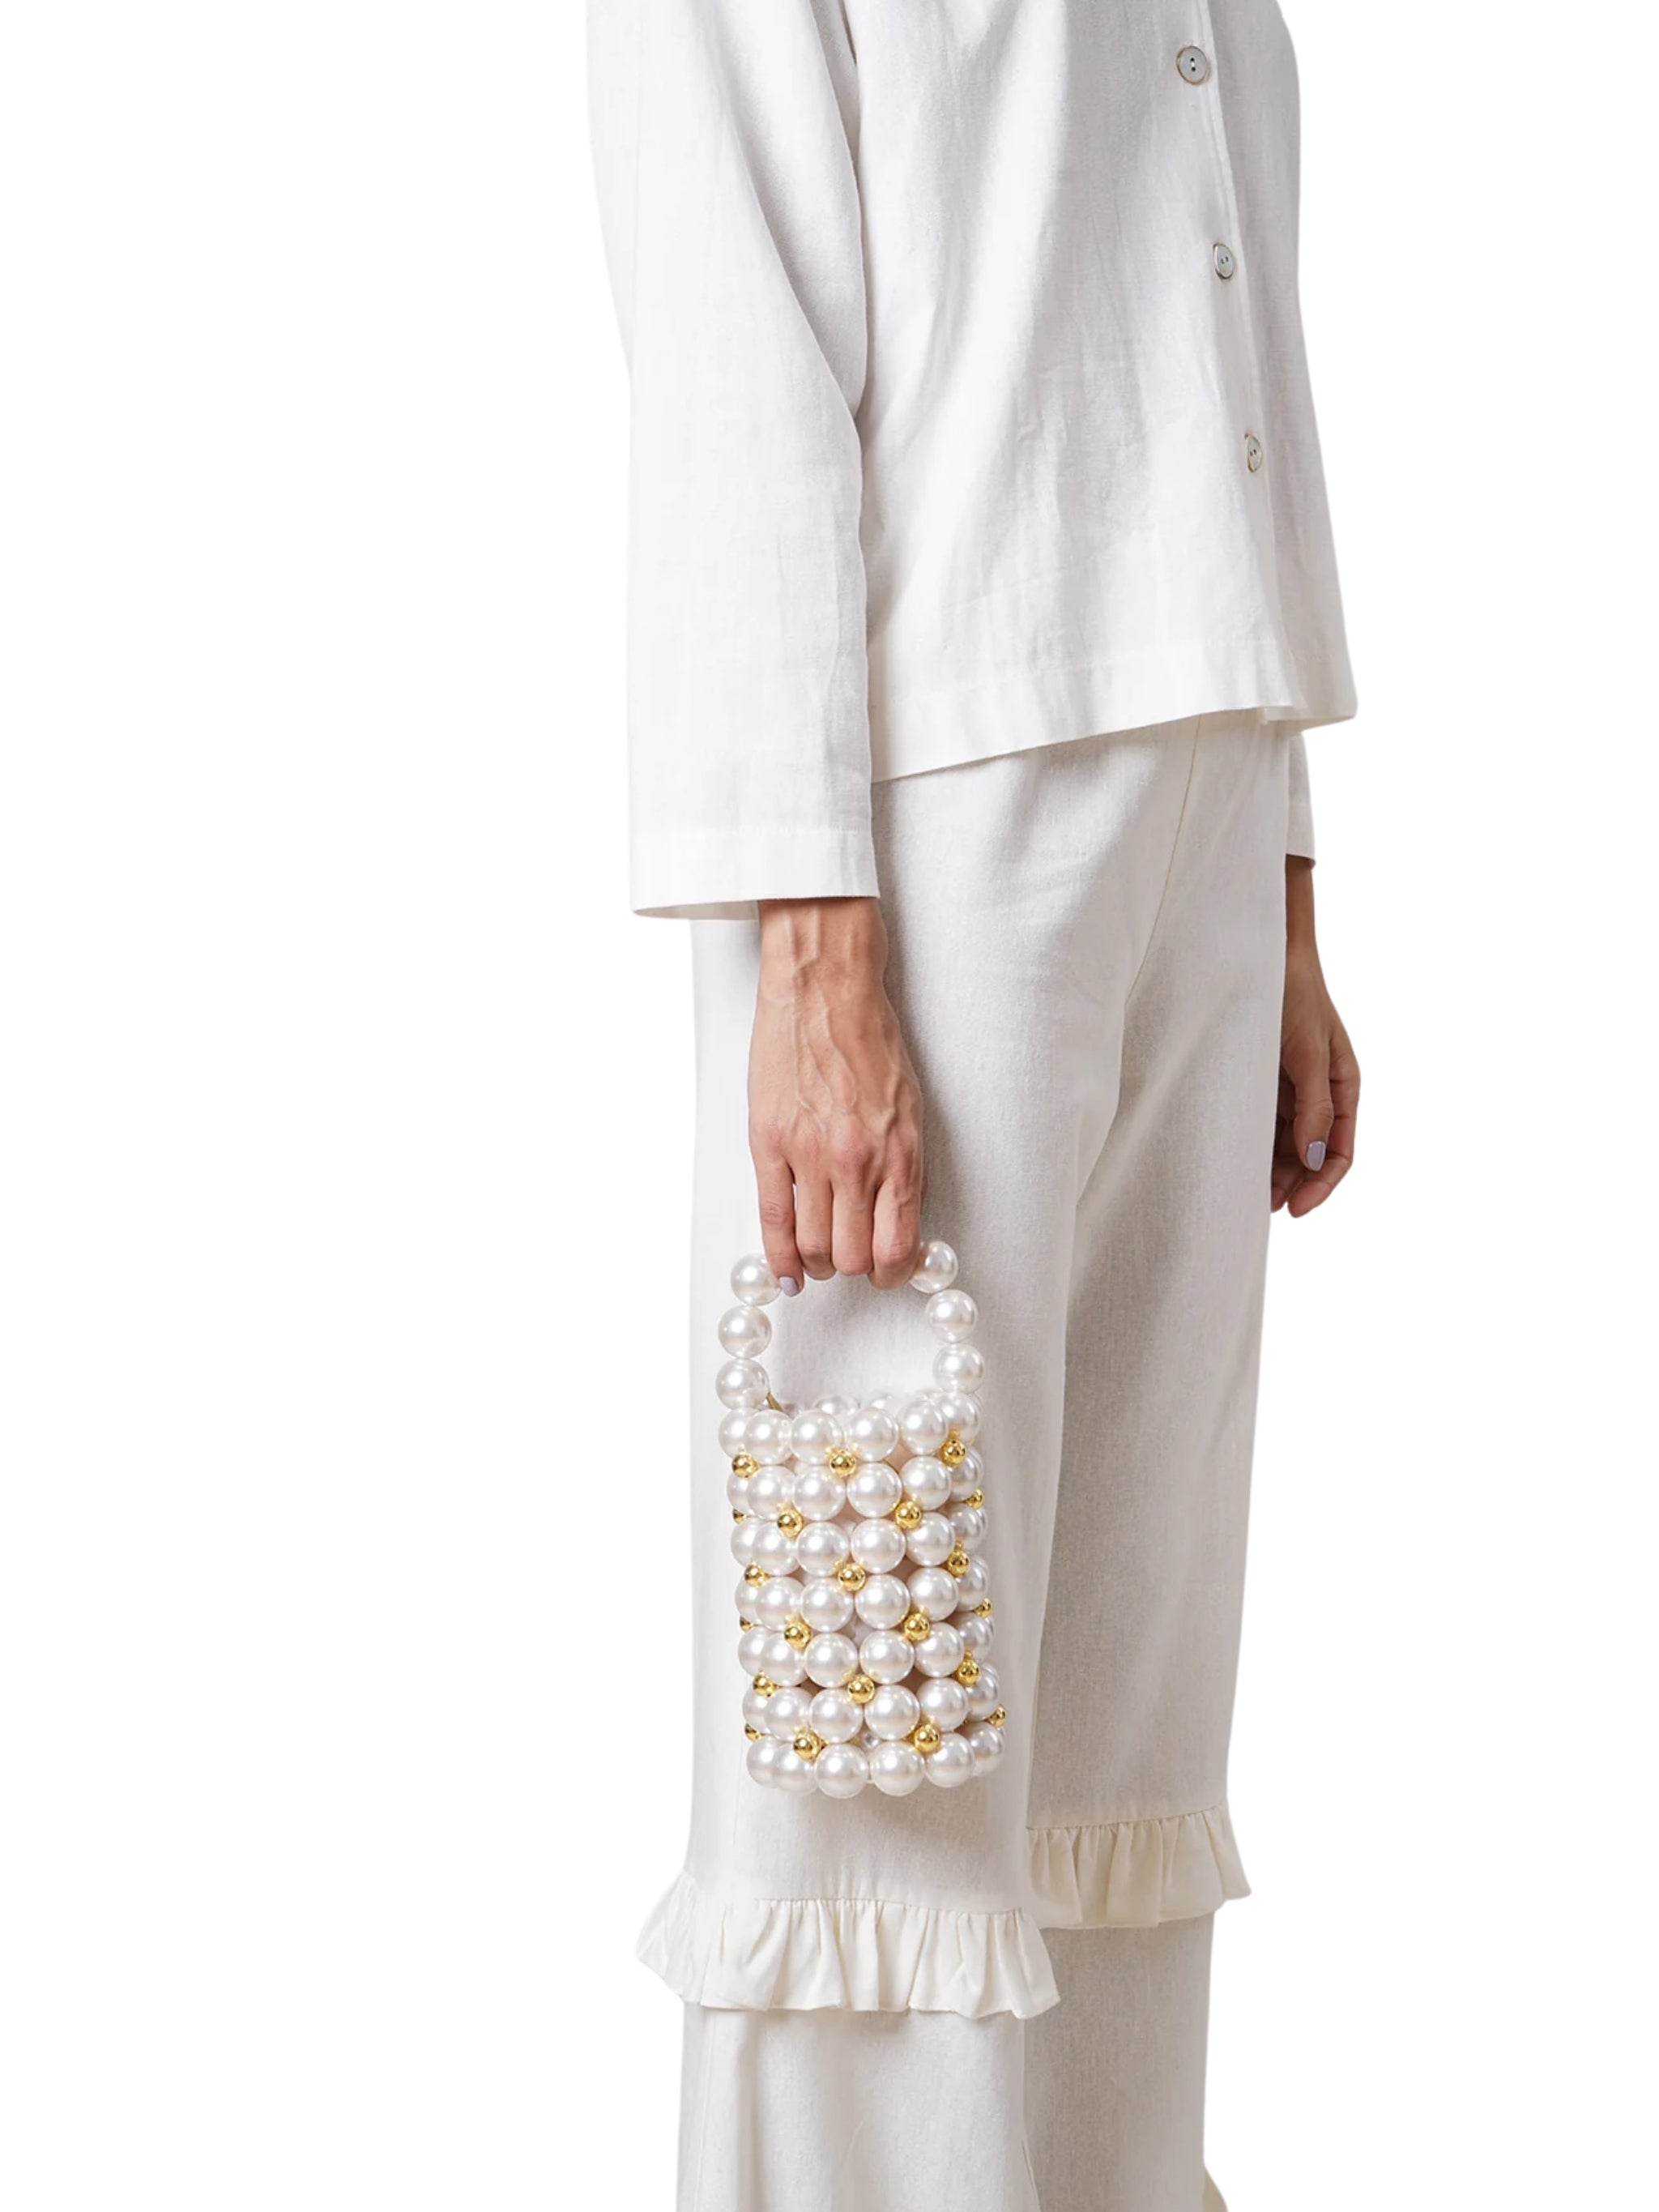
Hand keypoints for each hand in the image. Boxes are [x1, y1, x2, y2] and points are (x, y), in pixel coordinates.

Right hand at [749, 896, 923, 1290]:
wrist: (825, 986)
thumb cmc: (870, 1039)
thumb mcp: (908, 1106)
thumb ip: (903, 1165)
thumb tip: (897, 1220)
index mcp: (899, 1153)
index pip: (896, 1247)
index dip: (891, 1272)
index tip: (886, 1270)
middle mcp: (856, 1162)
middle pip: (852, 1257)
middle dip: (852, 1267)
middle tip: (849, 1257)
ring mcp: (809, 1155)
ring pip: (814, 1247)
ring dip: (818, 1262)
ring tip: (818, 1254)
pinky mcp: (769, 1143)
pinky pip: (772, 1219)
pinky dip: (780, 1256)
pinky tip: (787, 1272)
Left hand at [1274, 858, 1358, 1216]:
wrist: (1264, 955)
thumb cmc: (1295, 998)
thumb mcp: (1308, 1054)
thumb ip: (1314, 1107)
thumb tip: (1314, 1157)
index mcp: (1344, 1087)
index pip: (1340, 1151)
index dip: (1321, 1184)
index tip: (1295, 1209)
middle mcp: (1320, 1093)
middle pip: (1311, 1154)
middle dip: (1291, 1183)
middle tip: (1260, 1206)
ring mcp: (1292, 1088)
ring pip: (1285, 1143)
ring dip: (1270, 1169)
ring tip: (1244, 1191)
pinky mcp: (1263, 1080)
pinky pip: (1262, 1122)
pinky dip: (1253, 1144)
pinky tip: (1234, 1159)